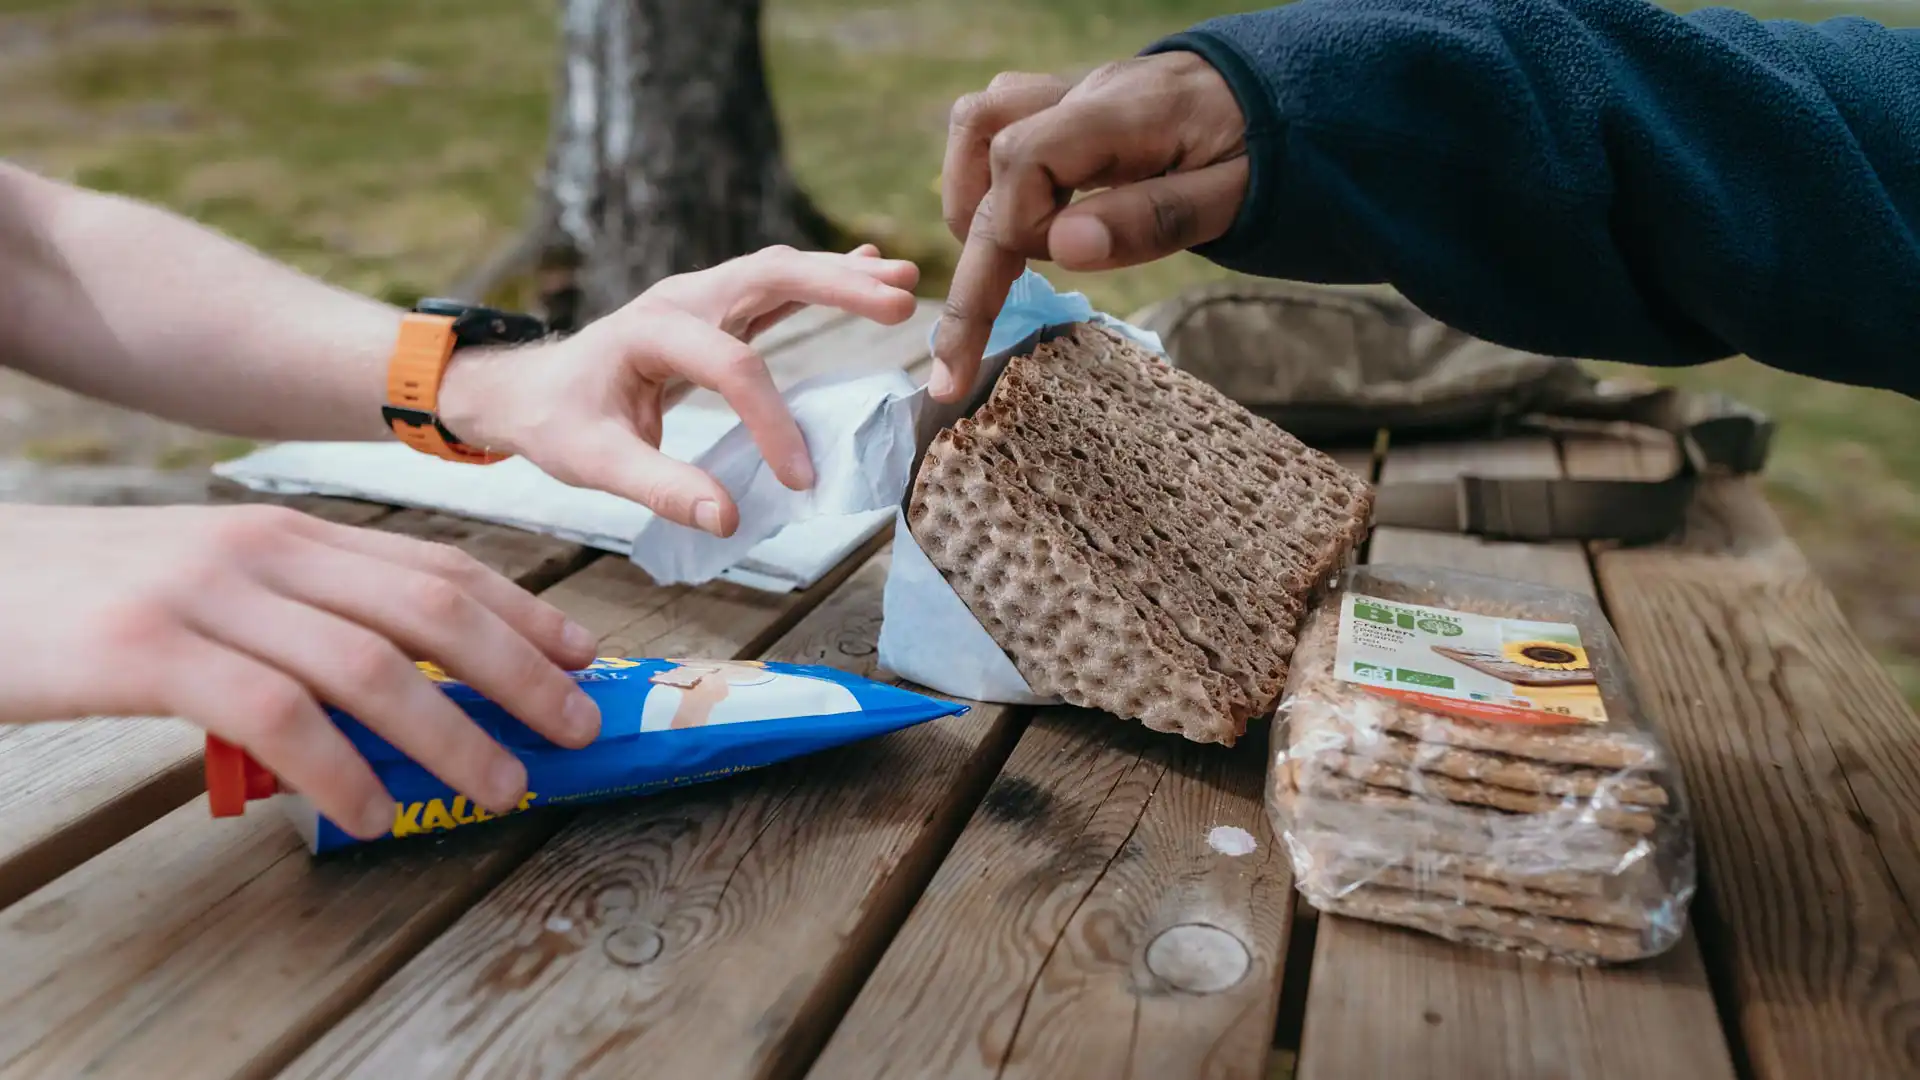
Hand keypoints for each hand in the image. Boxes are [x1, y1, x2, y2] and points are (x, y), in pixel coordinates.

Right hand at [0, 503, 602, 839]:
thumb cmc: (87, 595)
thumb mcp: (208, 584)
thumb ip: (298, 616)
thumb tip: (398, 682)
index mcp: (287, 534)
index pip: (435, 564)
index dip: (522, 611)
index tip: (582, 655)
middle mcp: (262, 551)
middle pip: (430, 607)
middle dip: (521, 670)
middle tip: (578, 727)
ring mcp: (207, 595)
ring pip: (371, 663)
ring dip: (453, 733)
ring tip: (503, 787)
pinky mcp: (147, 650)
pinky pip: (275, 714)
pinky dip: (338, 769)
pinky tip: (373, 810)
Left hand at [438, 244, 919, 536]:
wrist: (528, 388)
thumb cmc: (558, 423)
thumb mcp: (593, 463)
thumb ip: (660, 487)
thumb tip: (729, 519)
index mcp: (649, 331)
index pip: (732, 366)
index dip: (772, 421)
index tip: (799, 479)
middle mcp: (681, 299)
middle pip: (769, 276)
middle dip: (838, 286)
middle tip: (900, 300)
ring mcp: (700, 298)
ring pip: (779, 272)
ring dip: (841, 275)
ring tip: (902, 280)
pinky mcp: (714, 311)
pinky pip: (776, 287)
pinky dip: (823, 280)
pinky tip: (869, 268)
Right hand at [931, 54, 1248, 401]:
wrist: (1286, 92)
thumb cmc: (1265, 148)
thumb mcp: (1234, 193)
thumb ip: (1152, 219)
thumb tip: (1062, 248)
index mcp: (1123, 112)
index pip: (1023, 159)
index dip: (1018, 229)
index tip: (1045, 278)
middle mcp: (1082, 94)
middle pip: (988, 161)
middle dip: (969, 272)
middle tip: (950, 370)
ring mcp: (1070, 95)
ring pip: (977, 129)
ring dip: (969, 204)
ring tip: (990, 281)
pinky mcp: (1067, 110)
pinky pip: (998, 128)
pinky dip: (986, 182)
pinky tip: (1010, 234)